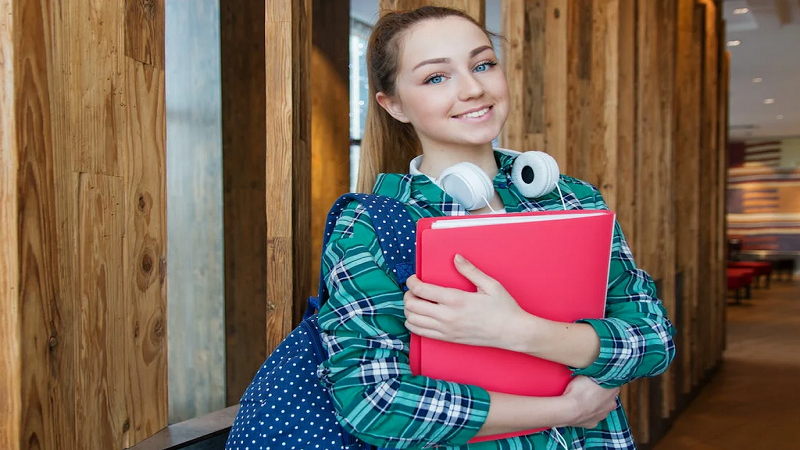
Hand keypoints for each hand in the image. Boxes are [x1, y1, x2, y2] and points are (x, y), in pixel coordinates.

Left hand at [403, 254, 528, 349]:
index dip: (411, 282)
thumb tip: (456, 257)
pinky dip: (414, 324)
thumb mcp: (490, 284)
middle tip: (413, 289)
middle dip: (407, 295)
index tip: (413, 278)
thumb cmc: (504, 308)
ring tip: (415, 302)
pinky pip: (421, 333)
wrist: (512, 333)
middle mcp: (447, 316)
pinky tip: (419, 317)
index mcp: (456, 299)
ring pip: (413, 321)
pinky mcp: (448, 339)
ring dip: (408, 310)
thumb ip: (470, 270)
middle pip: (412, 305)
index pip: (421, 290)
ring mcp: (446, 330)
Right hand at [561, 376, 619, 428]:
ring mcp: (602, 415)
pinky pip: (591, 417)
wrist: (570, 410)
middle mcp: (611, 403)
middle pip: (609, 396)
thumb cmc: (579, 390)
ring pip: (601, 408)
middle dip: (601, 393)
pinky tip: (580, 409)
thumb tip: (595, 367)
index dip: (604, 380)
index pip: (613, 383)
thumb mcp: (587, 373)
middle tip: (588, 388)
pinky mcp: (593, 423)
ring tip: (582, 399)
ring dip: (594, 404)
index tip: (597, 378)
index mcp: (613, 390)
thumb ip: (594, 371)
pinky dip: (587, 413)